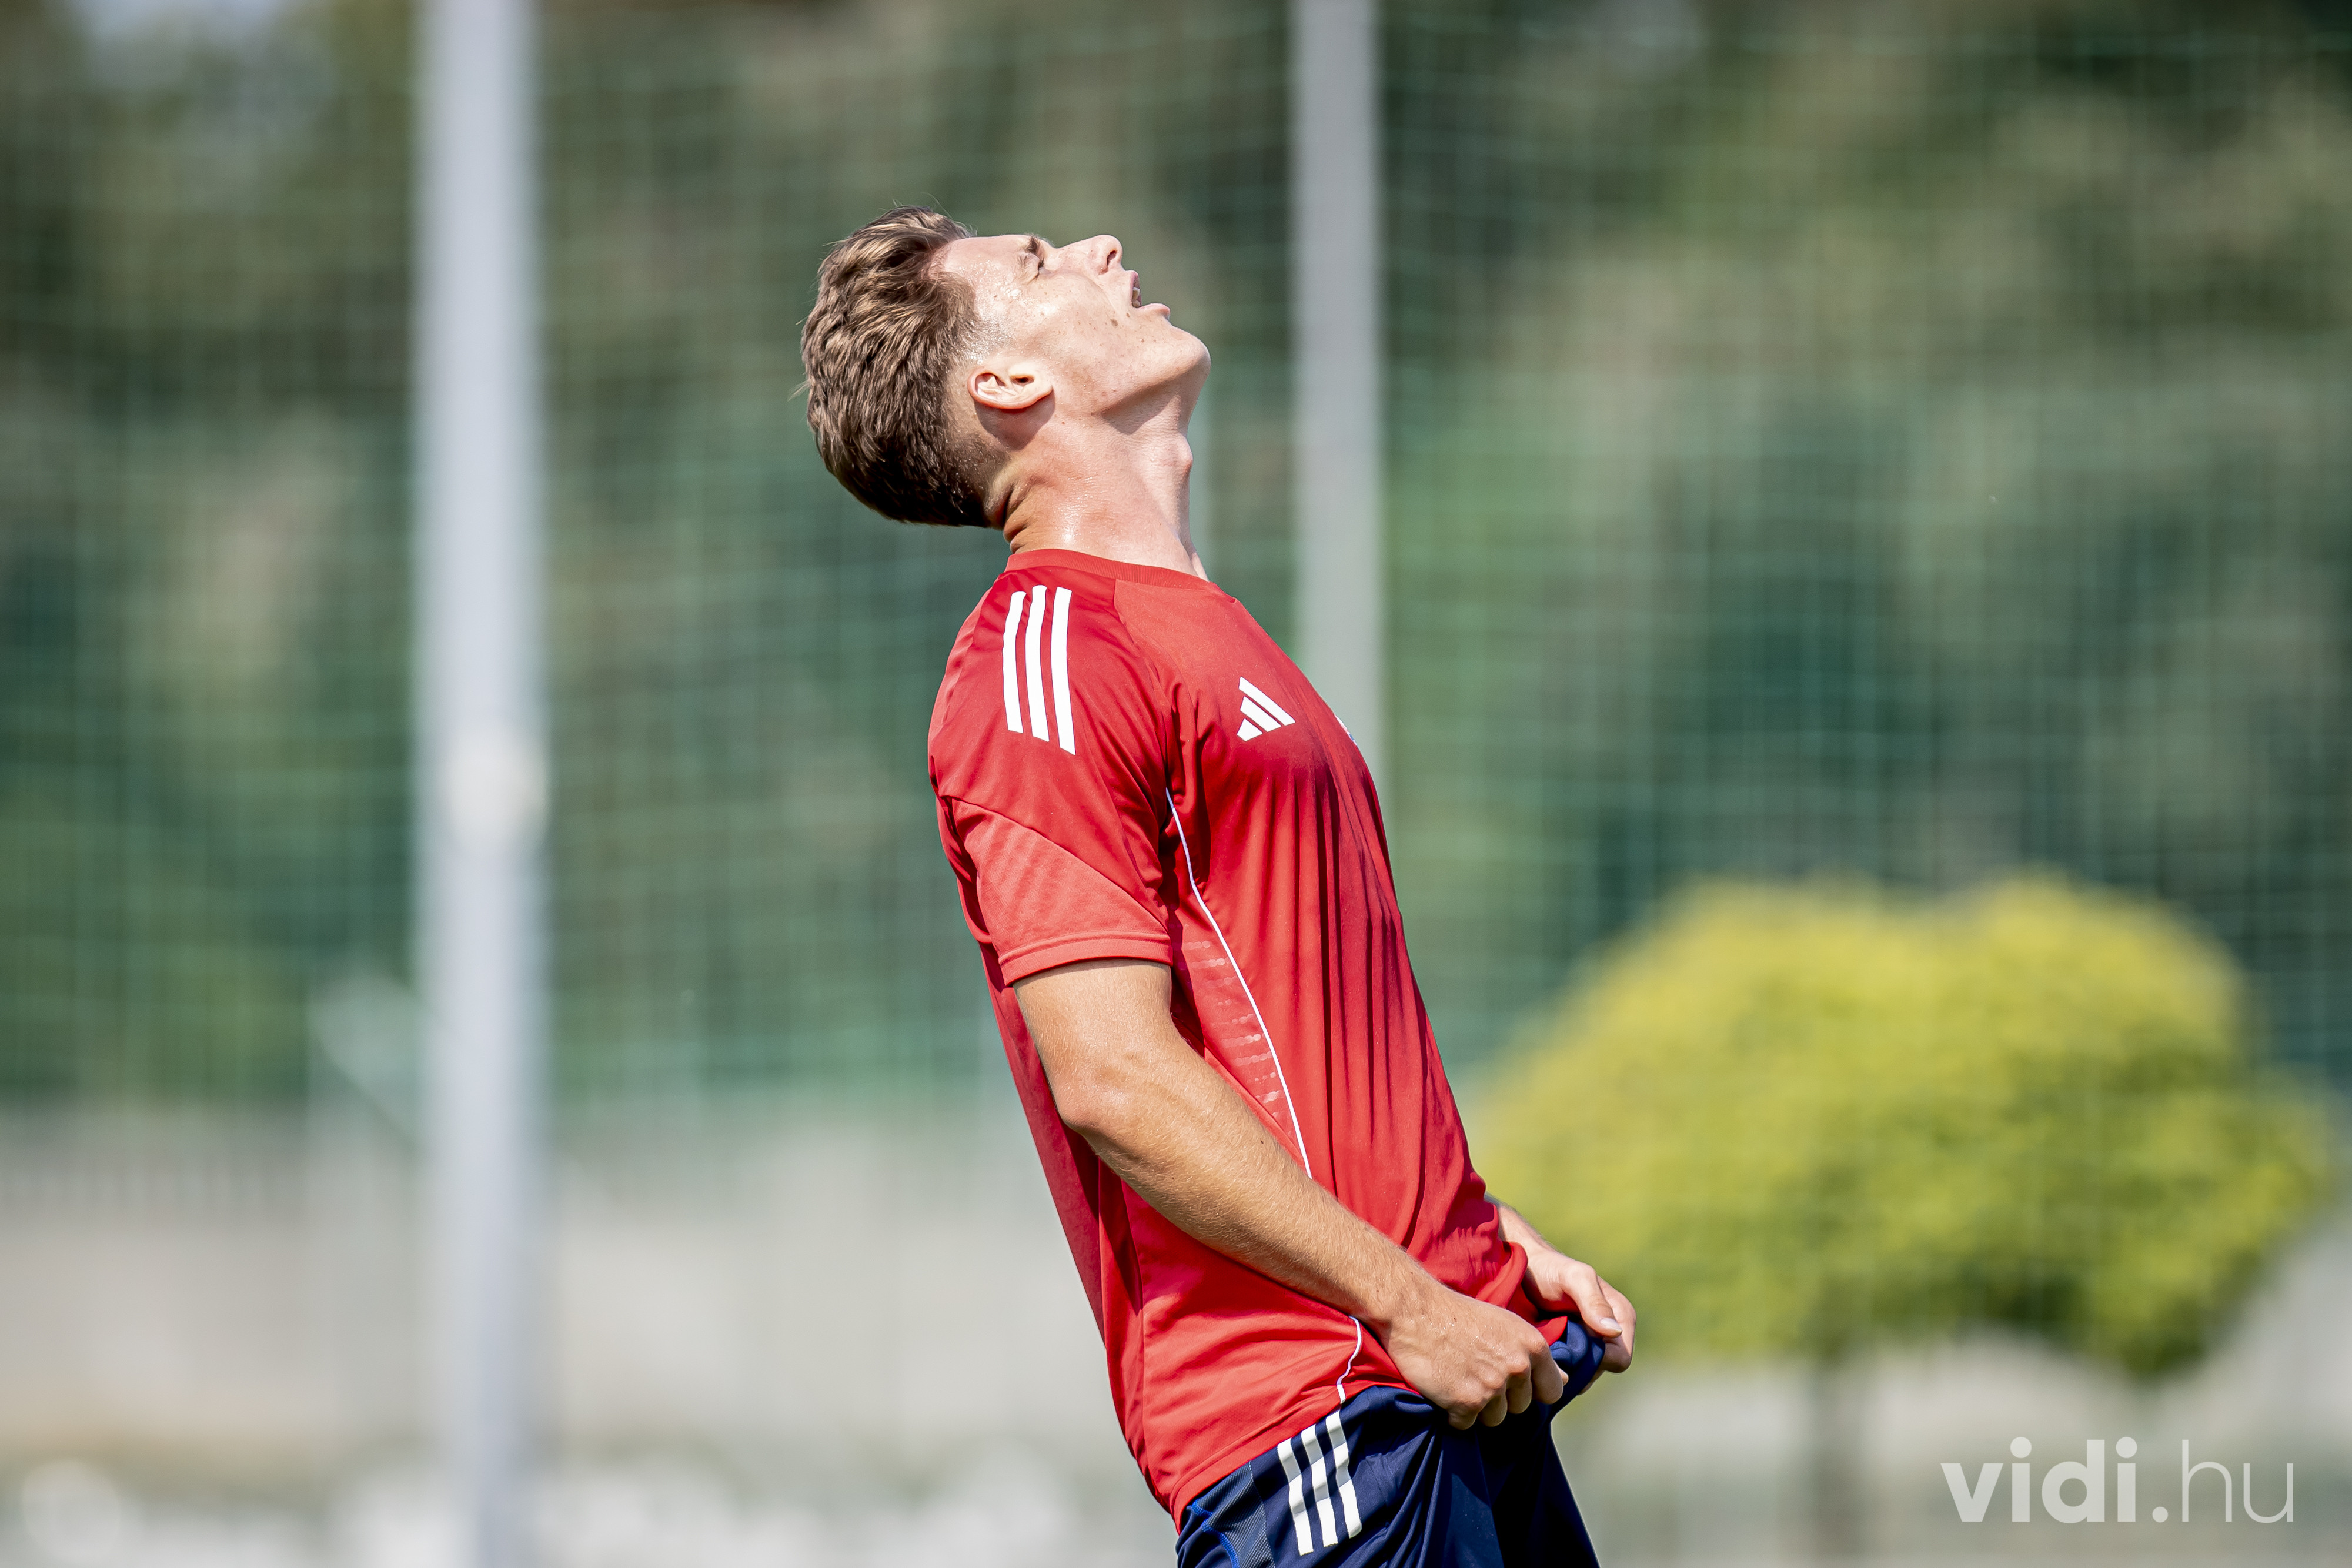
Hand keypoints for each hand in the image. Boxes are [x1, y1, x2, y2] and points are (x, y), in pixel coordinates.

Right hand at [1377, 1279, 1566, 1429]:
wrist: (1415, 1311)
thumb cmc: (1459, 1315)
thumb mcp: (1506, 1325)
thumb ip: (1535, 1355)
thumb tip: (1566, 1381)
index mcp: (1533, 1346)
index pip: (1552, 1391)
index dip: (1532, 1390)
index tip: (1511, 1381)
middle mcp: (1518, 1367)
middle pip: (1521, 1407)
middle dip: (1500, 1398)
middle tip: (1474, 1371)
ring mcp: (1492, 1387)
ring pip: (1494, 1418)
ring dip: (1477, 1406)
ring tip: (1458, 1377)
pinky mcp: (1466, 1402)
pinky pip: (1466, 1424)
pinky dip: (1453, 1413)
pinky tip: (1444, 1387)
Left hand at [1521, 1244, 1635, 1373]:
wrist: (1527, 1267)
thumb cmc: (1551, 1268)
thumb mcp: (1573, 1278)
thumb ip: (1593, 1301)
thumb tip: (1614, 1331)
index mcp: (1622, 1317)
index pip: (1620, 1359)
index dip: (1598, 1360)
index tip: (1570, 1349)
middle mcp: (1611, 1332)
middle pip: (1602, 1370)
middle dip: (1579, 1368)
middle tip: (1552, 1352)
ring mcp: (1592, 1341)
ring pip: (1586, 1374)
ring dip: (1567, 1369)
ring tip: (1545, 1351)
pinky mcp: (1574, 1347)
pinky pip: (1572, 1370)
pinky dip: (1559, 1367)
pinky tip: (1543, 1355)